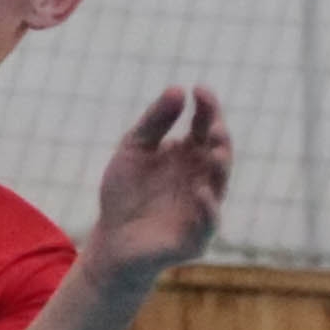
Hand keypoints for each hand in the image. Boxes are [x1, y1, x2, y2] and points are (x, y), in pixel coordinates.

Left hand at [91, 86, 232, 278]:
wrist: (110, 241)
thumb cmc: (125, 194)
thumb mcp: (133, 150)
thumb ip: (154, 122)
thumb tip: (178, 89)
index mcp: (190, 154)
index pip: (206, 126)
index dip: (208, 108)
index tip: (199, 90)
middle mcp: (203, 177)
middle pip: (218, 152)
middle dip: (218, 138)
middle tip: (211, 124)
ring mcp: (203, 207)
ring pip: (219, 184)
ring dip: (219, 167)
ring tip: (212, 150)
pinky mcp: (196, 237)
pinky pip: (208, 222)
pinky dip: (207, 208)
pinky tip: (200, 192)